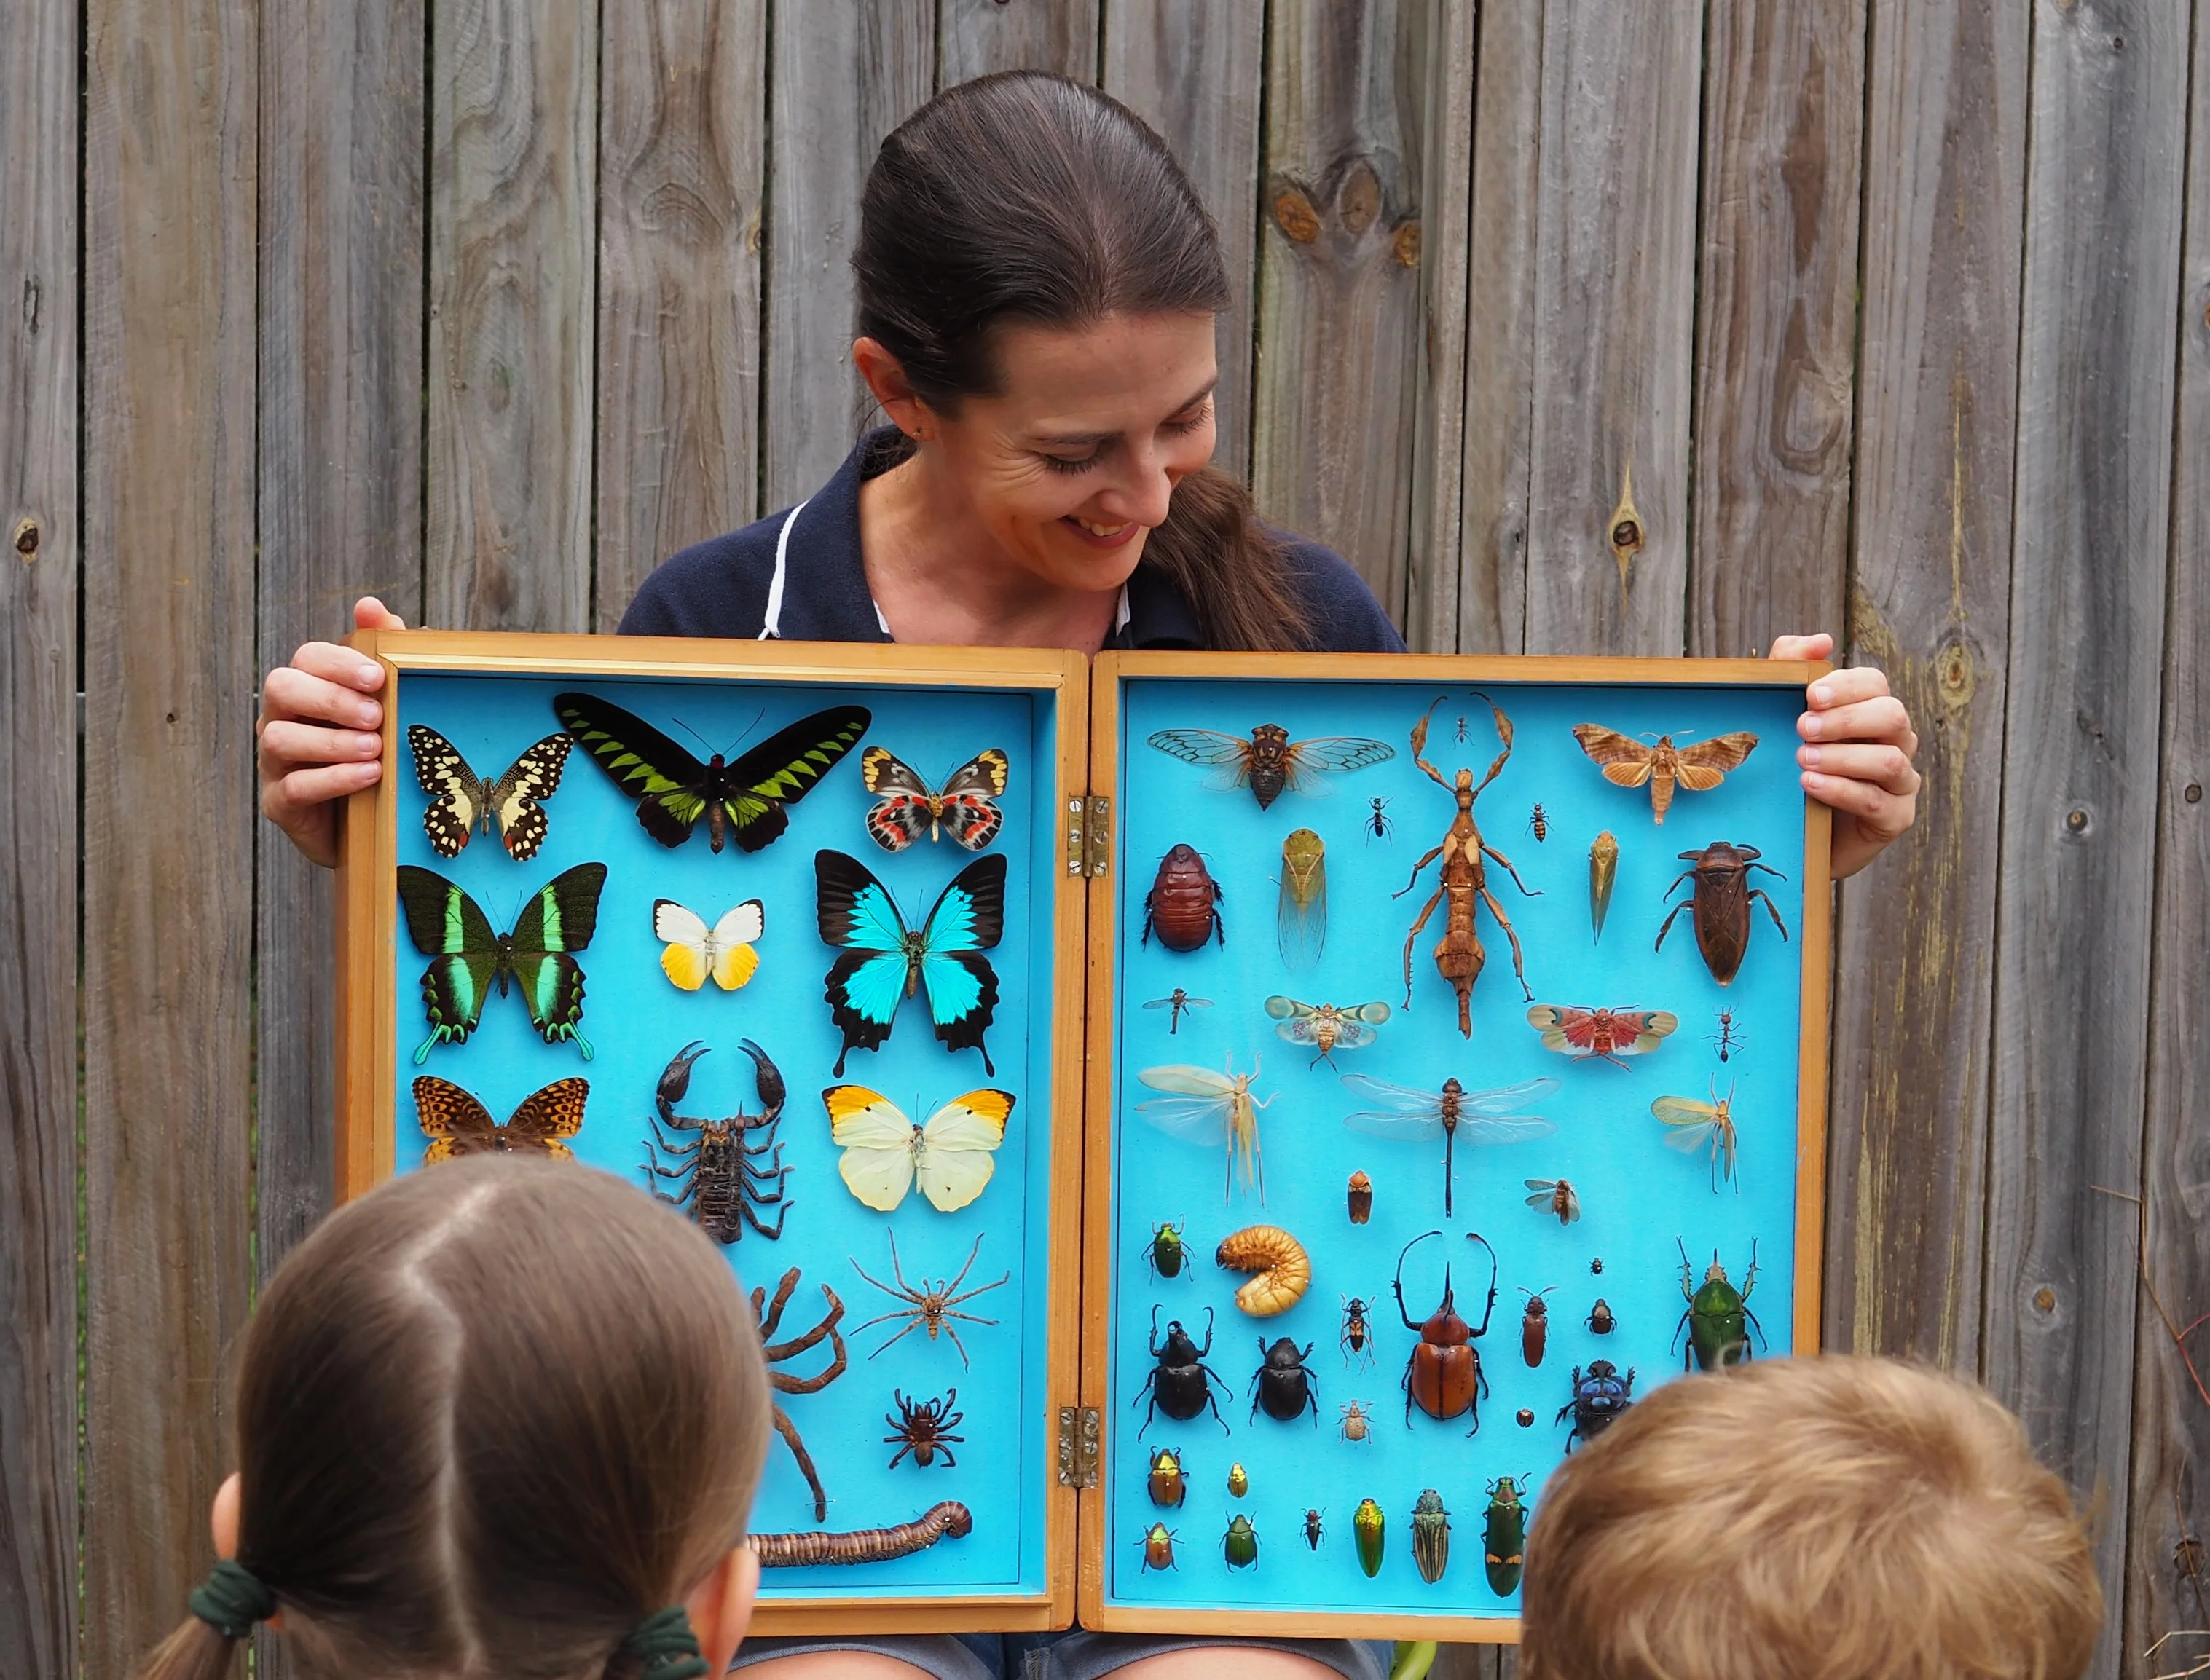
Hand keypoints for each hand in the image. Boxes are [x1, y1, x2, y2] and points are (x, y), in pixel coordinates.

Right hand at [257, 597, 406, 867]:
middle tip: (376, 714)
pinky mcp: (280, 803)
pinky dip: (334, 779)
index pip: (308, 658)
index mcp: (307, 689)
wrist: (370, 825)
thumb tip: (370, 606)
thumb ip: (382, 653)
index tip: (378, 677)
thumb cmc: (377, 752)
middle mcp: (282, 719)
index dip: (339, 664)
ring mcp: (275, 762)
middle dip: (330, 697)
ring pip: (280, 738)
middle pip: (281, 687)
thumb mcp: (388, 704)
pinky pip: (295, 787)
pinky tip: (369, 775)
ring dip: (331, 741)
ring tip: (375, 748)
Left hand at [1770, 632, 1919, 879]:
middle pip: (1891, 716)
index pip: (1876, 684)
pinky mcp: (1895, 818)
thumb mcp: (1782, 718)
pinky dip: (1841, 789)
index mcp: (1872, 713)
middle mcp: (1895, 743)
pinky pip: (1876, 801)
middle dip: (1846, 719)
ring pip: (1888, 760)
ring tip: (1802, 759)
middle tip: (1802, 728)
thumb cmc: (1794, 770)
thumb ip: (1792, 671)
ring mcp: (1901, 782)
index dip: (1847, 686)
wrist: (1797, 835)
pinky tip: (1810, 784)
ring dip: (1842, 757)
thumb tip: (1821, 641)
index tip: (1810, 695)